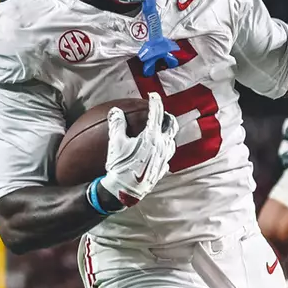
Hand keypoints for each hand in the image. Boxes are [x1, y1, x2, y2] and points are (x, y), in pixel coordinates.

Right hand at [99, 92, 179, 206]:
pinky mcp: (162, 169)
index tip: (152, 96)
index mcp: (151, 136)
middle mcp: (162, 145)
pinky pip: (167, 156)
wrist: (125, 191)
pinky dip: (163, 150)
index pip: (157, 113)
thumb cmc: (120, 166)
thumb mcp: (115, 143)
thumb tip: (115, 111)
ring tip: (160, 131)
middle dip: (167, 116)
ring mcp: (164, 158)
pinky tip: (157, 152)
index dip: (155, 101)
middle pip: (171, 125)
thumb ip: (117, 124)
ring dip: (167, 133)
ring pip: (172, 141)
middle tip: (159, 113)